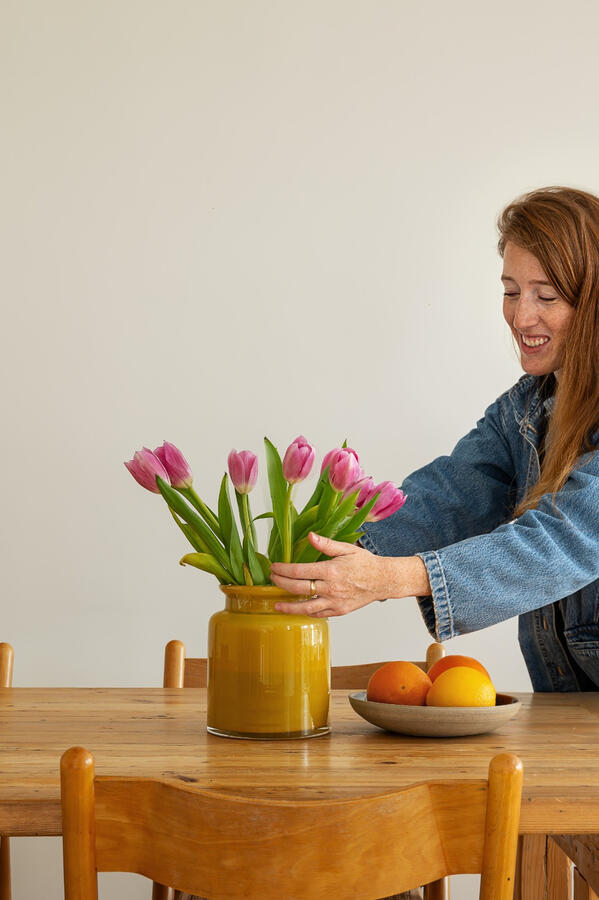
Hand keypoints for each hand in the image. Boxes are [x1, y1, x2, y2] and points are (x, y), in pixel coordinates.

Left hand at [270, 532, 393, 616]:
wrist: (383, 580)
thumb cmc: (365, 563)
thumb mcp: (347, 549)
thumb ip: (326, 544)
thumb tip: (310, 536)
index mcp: (331, 571)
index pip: (300, 571)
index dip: (283, 570)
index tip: (274, 567)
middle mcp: (331, 588)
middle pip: (298, 588)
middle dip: (281, 583)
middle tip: (272, 579)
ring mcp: (334, 602)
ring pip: (306, 608)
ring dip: (289, 607)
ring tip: (276, 604)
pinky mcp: (339, 611)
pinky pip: (318, 614)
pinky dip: (306, 613)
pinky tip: (297, 609)